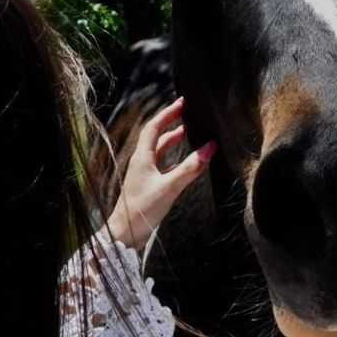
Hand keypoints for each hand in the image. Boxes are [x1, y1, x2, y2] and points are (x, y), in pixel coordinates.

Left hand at [107, 97, 216, 249]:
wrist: (125, 233)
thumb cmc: (142, 209)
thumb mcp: (169, 187)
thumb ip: (190, 168)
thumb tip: (210, 148)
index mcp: (142, 157)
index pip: (154, 127)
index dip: (168, 113)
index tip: (182, 102)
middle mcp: (142, 162)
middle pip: (157, 136)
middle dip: (172, 123)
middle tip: (189, 113)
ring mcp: (145, 173)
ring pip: (160, 150)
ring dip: (174, 140)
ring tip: (191, 132)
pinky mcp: (149, 185)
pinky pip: (163, 164)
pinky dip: (175, 158)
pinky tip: (185, 160)